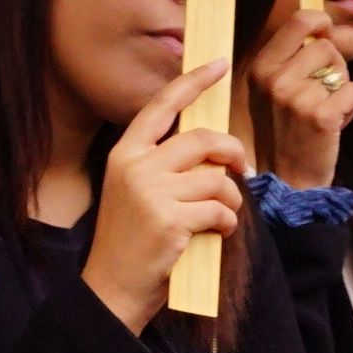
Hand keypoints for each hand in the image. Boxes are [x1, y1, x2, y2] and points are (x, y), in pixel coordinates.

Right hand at [81, 60, 249, 331]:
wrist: (112, 288)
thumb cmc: (131, 241)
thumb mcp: (135, 192)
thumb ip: (163, 164)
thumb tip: (212, 146)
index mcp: (125, 154)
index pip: (162, 106)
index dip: (193, 82)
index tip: (219, 64)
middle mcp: (135, 166)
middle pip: (202, 140)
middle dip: (231, 152)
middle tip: (241, 168)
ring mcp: (151, 192)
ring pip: (216, 178)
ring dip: (230, 198)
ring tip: (222, 215)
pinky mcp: (170, 220)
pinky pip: (220, 209)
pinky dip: (227, 222)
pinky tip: (216, 233)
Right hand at [245, 8, 352, 190]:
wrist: (287, 181)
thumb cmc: (286, 131)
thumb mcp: (272, 90)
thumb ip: (290, 58)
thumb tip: (323, 26)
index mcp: (260, 69)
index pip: (299, 20)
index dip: (320, 21)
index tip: (326, 32)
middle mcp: (274, 80)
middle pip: (325, 46)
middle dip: (333, 66)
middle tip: (323, 93)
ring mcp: (296, 98)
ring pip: (341, 70)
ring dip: (342, 89)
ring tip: (326, 110)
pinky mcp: (321, 116)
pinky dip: (352, 106)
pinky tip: (335, 124)